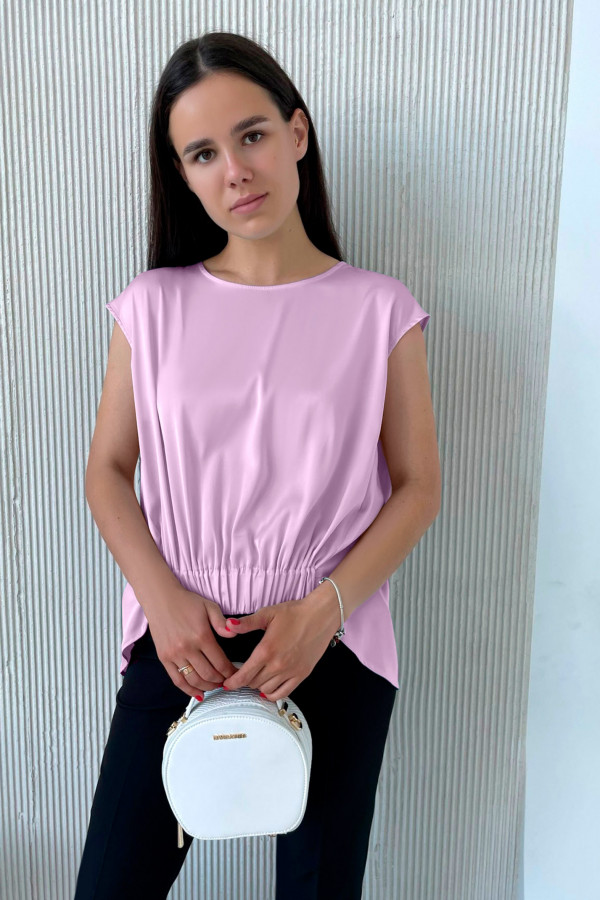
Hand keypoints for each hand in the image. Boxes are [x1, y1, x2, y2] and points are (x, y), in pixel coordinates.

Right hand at [144, 588, 238, 697]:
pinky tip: (198, 693)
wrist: (160, 599)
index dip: (230, 672)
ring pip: (194, 680)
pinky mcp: (164, 658)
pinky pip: (177, 680)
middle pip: (208, 674)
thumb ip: (222, 623)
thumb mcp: (209, 607)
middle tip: (227, 681)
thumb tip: (234, 636)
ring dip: (207, 687)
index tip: (236, 674)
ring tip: (215, 686)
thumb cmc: (187, 602)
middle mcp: (187, 648)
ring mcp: (174, 655)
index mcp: (201, 636)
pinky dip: (189, 690)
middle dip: (221, 681)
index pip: (220, 662)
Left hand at [220, 592, 340, 700]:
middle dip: (245, 680)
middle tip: (242, 675)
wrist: (320, 616)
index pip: (244, 675)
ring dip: (258, 686)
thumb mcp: (267, 614)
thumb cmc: (294, 613)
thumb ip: (246, 623)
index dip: (233, 682)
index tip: (226, 685)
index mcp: (266, 650)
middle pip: (253, 683)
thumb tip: (228, 625)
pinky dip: (273, 694)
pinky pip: (284, 693)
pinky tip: (268, 689)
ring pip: (266, 689)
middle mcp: (277, 665)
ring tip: (256, 678)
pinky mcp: (302, 674)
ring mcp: (290, 672)